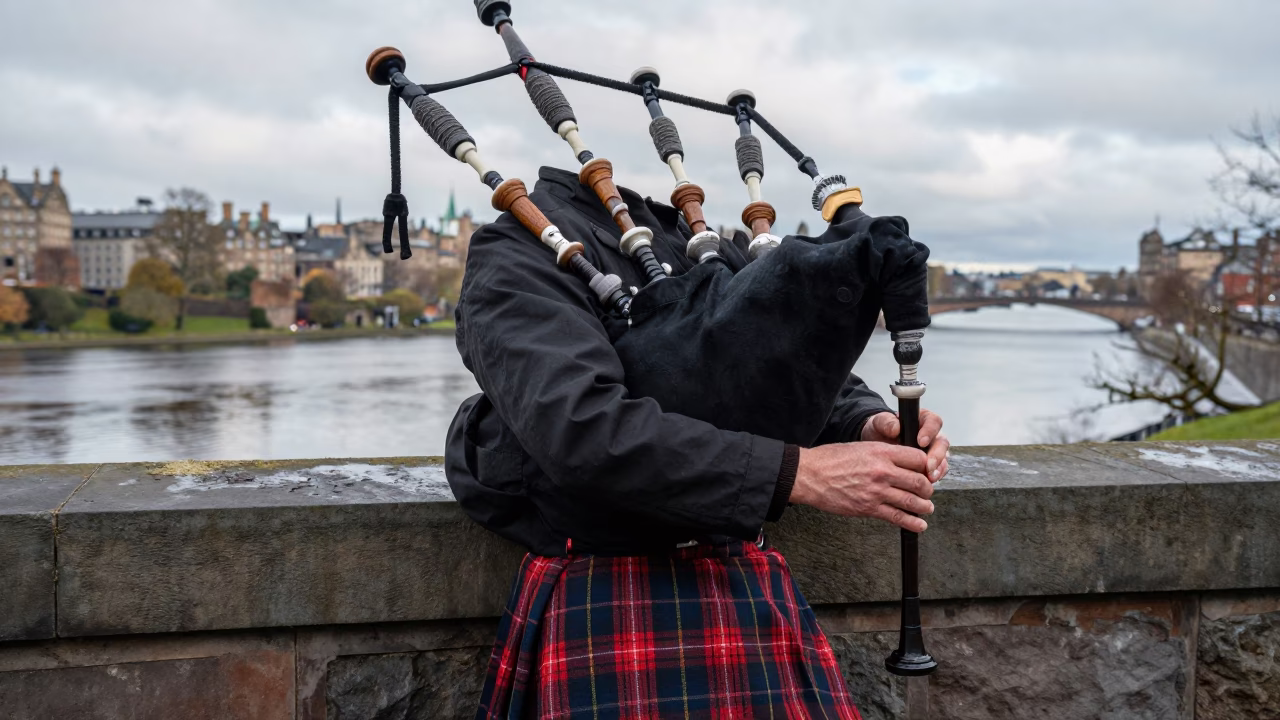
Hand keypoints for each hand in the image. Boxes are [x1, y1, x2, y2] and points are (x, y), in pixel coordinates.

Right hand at [789, 443, 933, 531]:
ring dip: (924, 506)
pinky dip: (912, 523)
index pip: (918, 458)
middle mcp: (882, 471)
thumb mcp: (860, 447)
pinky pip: (897, 517)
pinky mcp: (869, 508)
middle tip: (927, 491)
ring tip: (926, 507)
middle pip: (920, 481)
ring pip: (912, 501)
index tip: (926, 471)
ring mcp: (877, 491)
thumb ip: (882, 454)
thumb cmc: (830, 459)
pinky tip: (919, 525)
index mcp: (881, 452)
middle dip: (927, 488)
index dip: (926, 466)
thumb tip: (900, 463)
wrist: (810, 475)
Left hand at [861, 410, 949, 482]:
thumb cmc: (881, 430)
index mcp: (923, 420)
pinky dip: (934, 476)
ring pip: (943, 459)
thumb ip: (886, 423)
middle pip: (942, 443)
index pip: (934, 422)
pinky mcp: (931, 465)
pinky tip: (927, 482)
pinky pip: (938, 471)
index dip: (930, 431)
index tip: (921, 442)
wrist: (877, 446)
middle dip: (937, 456)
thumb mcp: (880, 423)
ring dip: (938, 469)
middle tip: (928, 465)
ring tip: (930, 478)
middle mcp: (932, 435)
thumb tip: (896, 428)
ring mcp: (933, 451)